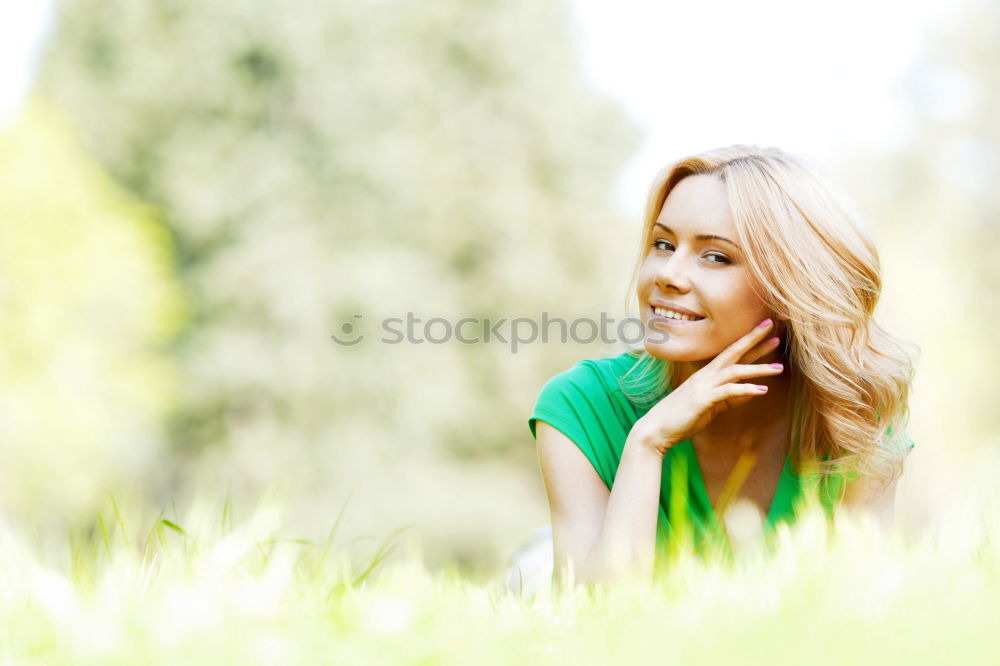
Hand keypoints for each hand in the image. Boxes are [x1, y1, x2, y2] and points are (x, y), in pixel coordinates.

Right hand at [631, 318, 783, 456]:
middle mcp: (705, 376)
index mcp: (706, 375)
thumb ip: (728, 398)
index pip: (731, 355)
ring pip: (734, 371)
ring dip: (758, 368)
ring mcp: (703, 386)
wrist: (657, 429)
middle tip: (773, 329)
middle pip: (733, 353)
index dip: (749, 343)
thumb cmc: (681, 418)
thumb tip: (748, 393)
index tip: (767, 334)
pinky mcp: (703, 400)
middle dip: (753, 340)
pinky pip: (728, 391)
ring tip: (779, 368)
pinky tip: (762, 390)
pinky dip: (746, 389)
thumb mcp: (709, 406)